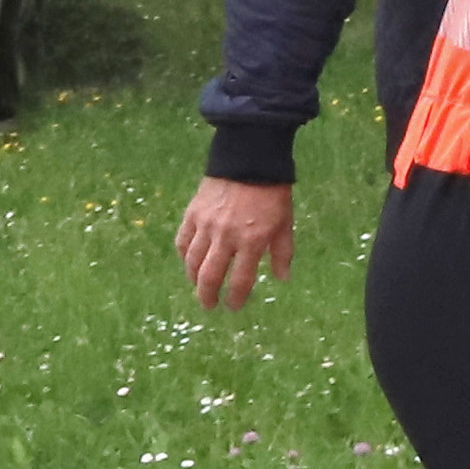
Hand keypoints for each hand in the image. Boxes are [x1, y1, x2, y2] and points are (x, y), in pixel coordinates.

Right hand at [177, 178, 295, 309]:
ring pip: (193, 261)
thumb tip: (282, 279)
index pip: (240, 280)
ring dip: (194, 279)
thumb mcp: (286, 224)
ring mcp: (206, 225)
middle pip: (210, 276)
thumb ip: (282, 253)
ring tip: (198, 287)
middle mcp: (226, 237)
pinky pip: (183, 241)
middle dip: (208, 296)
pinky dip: (184, 256)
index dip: (236, 298)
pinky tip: (189, 263)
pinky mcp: (193, 214)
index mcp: (252, 242)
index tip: (233, 307)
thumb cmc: (272, 194)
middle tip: (209, 305)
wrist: (248, 161)